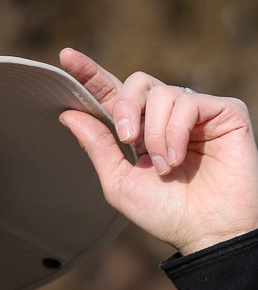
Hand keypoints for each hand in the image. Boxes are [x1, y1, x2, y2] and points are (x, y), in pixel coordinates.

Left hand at [59, 48, 257, 254]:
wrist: (205, 232)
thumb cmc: (165, 213)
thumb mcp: (119, 181)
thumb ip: (97, 146)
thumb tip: (68, 114)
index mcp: (140, 131)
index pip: (112, 94)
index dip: (90, 74)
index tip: (66, 57)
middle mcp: (166, 117)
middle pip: (137, 82)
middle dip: (125, 106)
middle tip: (127, 139)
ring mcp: (197, 112)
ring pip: (161, 93)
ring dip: (154, 133)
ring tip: (163, 166)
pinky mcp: (225, 111)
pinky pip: (187, 103)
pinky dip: (174, 132)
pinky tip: (175, 158)